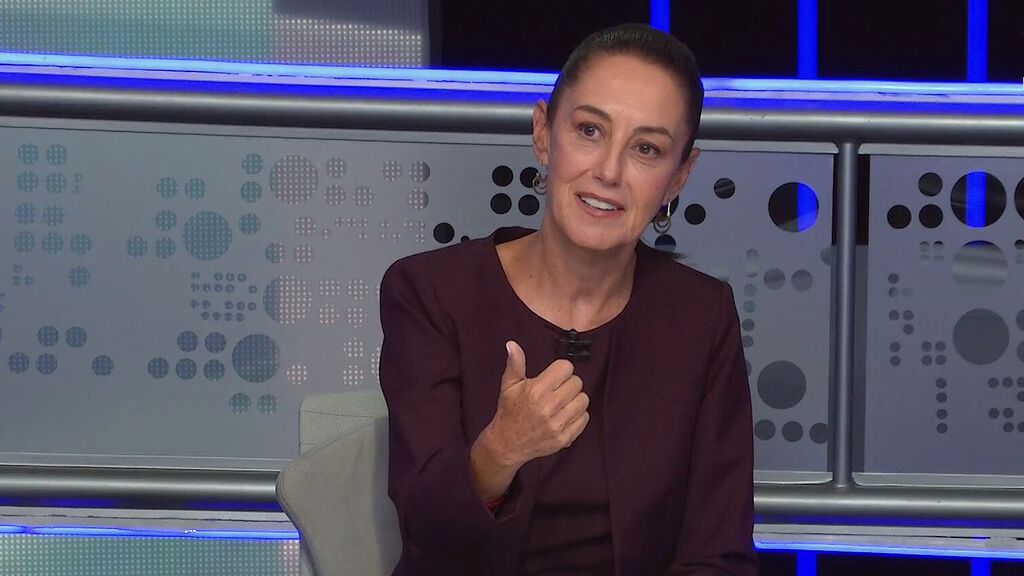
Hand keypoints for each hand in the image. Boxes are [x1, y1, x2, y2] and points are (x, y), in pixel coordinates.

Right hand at [486, 340, 589, 467]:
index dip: (561, 370)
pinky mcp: (564, 438)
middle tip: (557, 390)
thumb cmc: (509, 411)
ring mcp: (558, 424)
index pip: (566, 368)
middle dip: (568, 384)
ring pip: (583, 400)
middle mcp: (548, 407)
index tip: (554, 376)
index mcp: (536, 390)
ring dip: (575, 399)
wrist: (507, 444)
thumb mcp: (509, 385)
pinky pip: (584, 418)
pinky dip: (577, 416)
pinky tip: (565, 415)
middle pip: (577, 382)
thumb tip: (512, 344)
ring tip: (562, 402)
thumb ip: (515, 364)